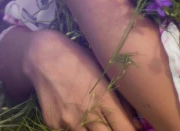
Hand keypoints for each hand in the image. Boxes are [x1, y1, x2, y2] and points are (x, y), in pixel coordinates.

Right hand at [23, 29, 142, 130]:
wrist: (44, 55)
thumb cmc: (79, 58)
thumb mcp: (103, 72)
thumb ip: (120, 98)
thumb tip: (135, 120)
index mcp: (104, 97)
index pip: (125, 128)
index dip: (131, 130)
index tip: (133, 128)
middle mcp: (87, 113)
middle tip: (115, 126)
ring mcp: (69, 122)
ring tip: (97, 123)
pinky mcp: (54, 125)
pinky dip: (78, 130)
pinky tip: (78, 118)